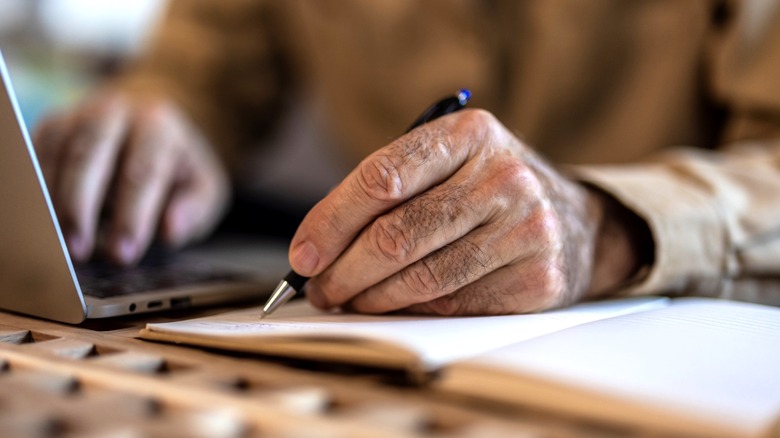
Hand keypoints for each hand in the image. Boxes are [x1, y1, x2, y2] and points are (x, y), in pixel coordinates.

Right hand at [33, 90, 229, 264]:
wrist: (154, 122)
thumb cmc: (180, 165)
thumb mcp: (204, 187)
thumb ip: (194, 209)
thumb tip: (171, 230)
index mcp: (158, 126)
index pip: (143, 172)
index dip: (132, 216)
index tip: (124, 254)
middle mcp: (115, 113)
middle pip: (88, 156)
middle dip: (80, 206)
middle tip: (79, 251)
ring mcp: (79, 117)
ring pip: (56, 155)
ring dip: (53, 202)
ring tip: (59, 245)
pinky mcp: (53, 127)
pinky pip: (37, 157)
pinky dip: (39, 191)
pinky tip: (46, 224)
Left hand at [289, 109, 646, 314]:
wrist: (577, 223)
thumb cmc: (490, 191)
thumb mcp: (450, 164)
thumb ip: (388, 191)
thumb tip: (318, 249)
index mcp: (470, 133)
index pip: (381, 178)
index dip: (330, 222)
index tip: (303, 256)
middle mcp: (504, 177)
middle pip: (395, 236)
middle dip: (342, 272)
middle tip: (319, 290)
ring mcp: (526, 229)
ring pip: (420, 280)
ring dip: (370, 299)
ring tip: (349, 301)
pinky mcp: (537, 279)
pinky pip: (452, 307)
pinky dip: (411, 313)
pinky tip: (396, 308)